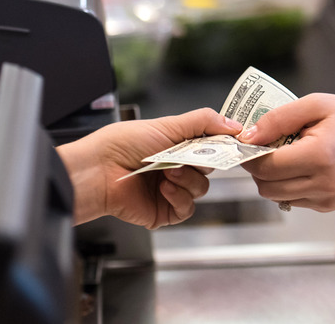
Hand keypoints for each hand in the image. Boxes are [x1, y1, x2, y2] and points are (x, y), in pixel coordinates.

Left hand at [58, 108, 242, 228]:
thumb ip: (203, 122)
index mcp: (174, 145)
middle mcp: (173, 167)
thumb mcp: (166, 124)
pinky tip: (164, 188)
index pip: (208, 145)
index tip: (235, 142)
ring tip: (168, 171)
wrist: (99, 170)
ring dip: (188, 179)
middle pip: (209, 168)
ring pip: (200, 188)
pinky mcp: (163, 211)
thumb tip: (233, 124)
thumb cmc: (122, 144)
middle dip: (202, 161)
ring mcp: (169, 190)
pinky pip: (186, 208)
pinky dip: (179, 197)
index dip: (221, 145)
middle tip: (189, 155)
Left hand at [237, 93, 334, 211]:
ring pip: (275, 196)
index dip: (249, 155)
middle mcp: (323, 184)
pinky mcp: (327, 207)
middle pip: (266, 186)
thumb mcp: (316, 105)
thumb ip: (278, 119)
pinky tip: (298, 167)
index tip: (248, 142)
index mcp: (320, 156)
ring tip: (283, 156)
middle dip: (257, 168)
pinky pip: (291, 200)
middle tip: (264, 148)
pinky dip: (286, 185)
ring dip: (270, 178)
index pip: (265, 166)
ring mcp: (326, 199)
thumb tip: (248, 136)